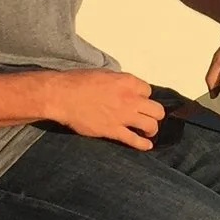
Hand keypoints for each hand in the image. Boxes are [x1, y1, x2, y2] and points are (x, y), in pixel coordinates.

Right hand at [48, 68, 163, 148]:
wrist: (63, 96)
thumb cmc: (78, 82)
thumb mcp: (104, 74)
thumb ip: (119, 82)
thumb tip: (124, 88)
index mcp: (128, 82)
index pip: (147, 90)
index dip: (143, 96)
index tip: (137, 100)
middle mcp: (130, 99)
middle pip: (156, 109)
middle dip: (154, 114)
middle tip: (148, 117)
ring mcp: (123, 116)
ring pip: (151, 125)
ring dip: (151, 129)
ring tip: (148, 131)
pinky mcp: (114, 130)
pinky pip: (134, 140)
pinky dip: (143, 144)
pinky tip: (147, 146)